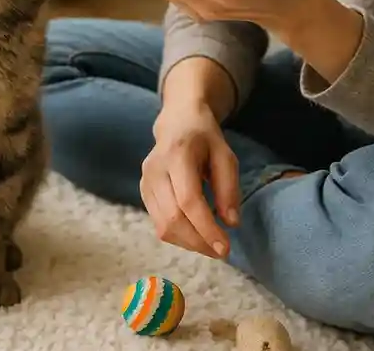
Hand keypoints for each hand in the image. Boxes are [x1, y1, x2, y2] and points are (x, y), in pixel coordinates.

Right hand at [142, 101, 238, 257]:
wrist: (177, 121)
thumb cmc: (205, 138)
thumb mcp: (225, 155)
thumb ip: (229, 188)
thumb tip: (231, 223)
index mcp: (178, 154)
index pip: (188, 200)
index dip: (206, 228)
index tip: (225, 248)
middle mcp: (155, 168)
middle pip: (173, 218)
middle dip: (198, 242)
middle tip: (221, 252)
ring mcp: (145, 180)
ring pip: (163, 226)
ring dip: (189, 243)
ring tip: (210, 244)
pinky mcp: (142, 190)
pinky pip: (158, 223)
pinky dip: (178, 236)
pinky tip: (195, 233)